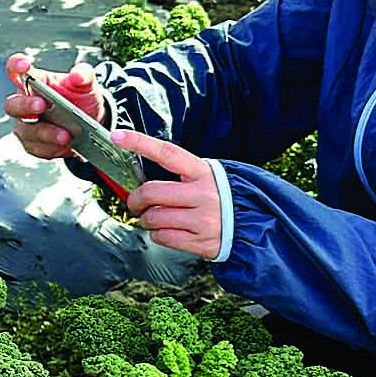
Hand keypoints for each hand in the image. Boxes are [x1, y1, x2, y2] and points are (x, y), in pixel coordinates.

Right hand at [4, 54, 99, 159]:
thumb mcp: (86, 84)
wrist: (90, 124)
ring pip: (26, 131)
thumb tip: (77, 75)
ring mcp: (26, 126)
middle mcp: (24, 104)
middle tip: (42, 105)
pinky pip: (38, 148)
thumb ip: (84, 75)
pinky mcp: (33, 144)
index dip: (16, 66)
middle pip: (12, 105)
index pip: (16, 70)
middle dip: (26, 105)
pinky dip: (53, 147)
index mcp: (33, 82)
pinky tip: (66, 146)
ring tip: (65, 135)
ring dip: (45, 133)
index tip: (25, 65)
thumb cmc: (80, 98)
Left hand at [115, 131, 222, 259]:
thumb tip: (144, 182)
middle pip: (151, 192)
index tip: (117, 135)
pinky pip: (163, 237)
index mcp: (203, 172)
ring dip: (146, 219)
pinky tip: (167, 231)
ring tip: (156, 219)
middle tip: (136, 204)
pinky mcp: (201, 241)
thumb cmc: (226, 199)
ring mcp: (202, 218)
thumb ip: (182, 176)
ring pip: (153, 217)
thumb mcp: (211, 178)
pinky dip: (158, 235)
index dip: (139, 142)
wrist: (258, 226)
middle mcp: (203, 193)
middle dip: (135, 199)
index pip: (166, 152)